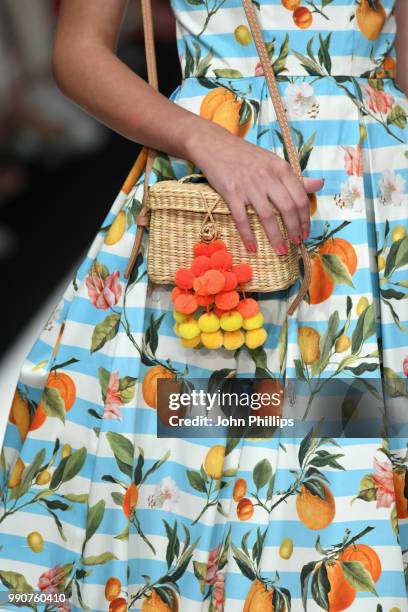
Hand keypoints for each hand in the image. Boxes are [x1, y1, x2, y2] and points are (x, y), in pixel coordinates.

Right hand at [187, 126, 323, 254]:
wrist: (215, 145)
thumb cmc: (246, 156)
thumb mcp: (274, 162)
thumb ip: (295, 178)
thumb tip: (319, 185)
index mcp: (281, 169)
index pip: (300, 197)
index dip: (305, 218)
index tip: (305, 232)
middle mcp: (268, 177)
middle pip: (288, 208)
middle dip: (294, 230)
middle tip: (296, 243)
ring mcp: (249, 186)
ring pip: (267, 216)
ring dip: (276, 237)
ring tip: (281, 250)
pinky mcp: (232, 193)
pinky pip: (242, 219)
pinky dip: (248, 236)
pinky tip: (252, 248)